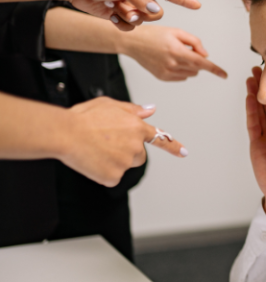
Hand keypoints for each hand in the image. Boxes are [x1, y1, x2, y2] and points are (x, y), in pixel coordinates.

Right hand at [59, 98, 186, 186]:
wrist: (65, 133)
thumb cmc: (83, 118)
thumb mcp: (109, 104)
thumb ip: (132, 109)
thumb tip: (151, 110)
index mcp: (136, 126)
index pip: (160, 137)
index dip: (173, 146)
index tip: (184, 152)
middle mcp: (136, 145)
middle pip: (139, 156)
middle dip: (127, 152)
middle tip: (106, 144)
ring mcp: (126, 162)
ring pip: (125, 166)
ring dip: (115, 161)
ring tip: (95, 149)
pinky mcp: (114, 176)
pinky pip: (111, 177)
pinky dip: (102, 173)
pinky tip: (91, 160)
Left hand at [69, 0, 201, 30]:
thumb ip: (140, 0)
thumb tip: (156, 12)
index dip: (184, 0)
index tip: (197, 5)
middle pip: (157, 13)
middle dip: (143, 14)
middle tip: (127, 9)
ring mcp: (131, 7)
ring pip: (143, 22)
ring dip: (128, 18)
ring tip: (114, 8)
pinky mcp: (121, 17)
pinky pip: (130, 28)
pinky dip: (120, 25)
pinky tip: (110, 16)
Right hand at [120, 25, 226, 80]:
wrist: (133, 42)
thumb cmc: (154, 34)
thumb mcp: (177, 31)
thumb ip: (194, 42)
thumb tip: (205, 55)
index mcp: (177, 51)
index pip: (202, 63)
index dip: (215, 69)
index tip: (224, 74)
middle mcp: (172, 64)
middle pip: (197, 68)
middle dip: (197, 59)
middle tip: (184, 48)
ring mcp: (167, 73)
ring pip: (191, 73)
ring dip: (190, 65)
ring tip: (176, 53)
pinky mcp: (163, 77)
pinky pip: (181, 77)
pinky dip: (182, 70)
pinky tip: (170, 60)